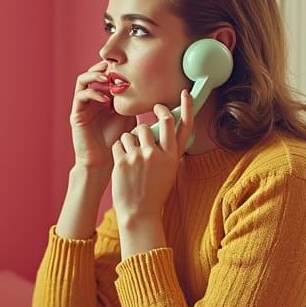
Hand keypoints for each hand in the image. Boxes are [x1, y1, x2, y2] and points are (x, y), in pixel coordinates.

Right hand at [69, 60, 132, 170]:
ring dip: (94, 75)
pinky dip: (93, 93)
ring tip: (107, 76)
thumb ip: (131, 101)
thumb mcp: (129, 116)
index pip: (104, 75)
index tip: (128, 68)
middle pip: (92, 73)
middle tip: (114, 66)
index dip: (114, 69)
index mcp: (103, 98)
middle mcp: (91, 99)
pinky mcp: (76, 114)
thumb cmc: (119, 141)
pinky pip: (80, 96)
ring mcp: (82, 106)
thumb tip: (147, 85)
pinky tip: (105, 99)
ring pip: (82, 80)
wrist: (106, 161)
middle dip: (102, 67)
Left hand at [110, 91, 192, 222]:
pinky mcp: (123, 161)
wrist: (138, 213)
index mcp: (172, 156)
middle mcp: (158, 154)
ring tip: (130, 158)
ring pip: (131, 133)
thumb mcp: (168, 171)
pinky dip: (118, 150)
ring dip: (129, 141)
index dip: (186, 106)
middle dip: (148, 123)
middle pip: (153, 124)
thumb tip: (165, 129)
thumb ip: (167, 150)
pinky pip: (118, 143)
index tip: (184, 93)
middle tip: (146, 126)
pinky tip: (121, 163)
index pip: (183, 125)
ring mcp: (140, 157)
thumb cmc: (153, 191)